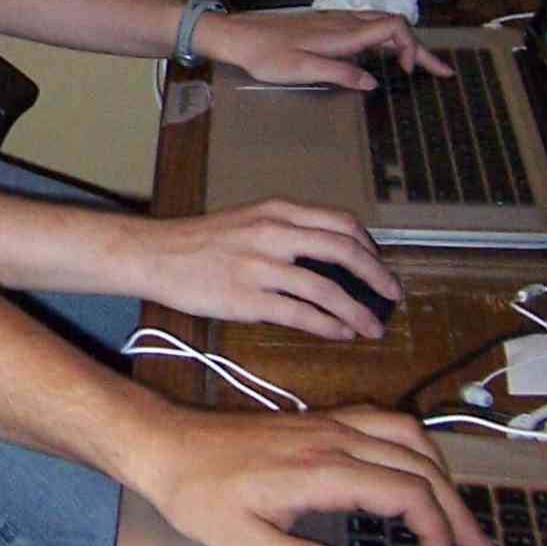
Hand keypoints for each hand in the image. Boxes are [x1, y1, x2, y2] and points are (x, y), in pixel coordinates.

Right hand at [132, 199, 401, 338]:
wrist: (155, 255)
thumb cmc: (200, 242)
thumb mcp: (248, 221)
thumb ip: (287, 234)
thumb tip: (329, 261)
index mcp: (277, 211)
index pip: (341, 223)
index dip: (369, 248)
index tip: (379, 266)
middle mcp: (273, 233)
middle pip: (344, 252)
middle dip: (377, 277)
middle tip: (391, 296)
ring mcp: (261, 267)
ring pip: (327, 288)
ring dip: (357, 311)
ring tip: (372, 328)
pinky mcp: (247, 299)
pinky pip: (300, 314)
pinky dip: (328, 326)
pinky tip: (340, 334)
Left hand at [138, 402, 489, 545]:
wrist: (166, 444)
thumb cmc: (199, 494)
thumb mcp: (240, 540)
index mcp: (320, 470)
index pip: (404, 492)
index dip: (435, 530)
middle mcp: (334, 438)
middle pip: (418, 464)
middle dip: (455, 508)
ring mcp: (328, 424)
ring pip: (408, 436)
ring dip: (441, 473)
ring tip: (457, 515)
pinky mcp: (319, 420)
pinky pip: (385, 423)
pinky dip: (416, 449)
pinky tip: (417, 473)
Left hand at [203, 8, 453, 88]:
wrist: (237, 36)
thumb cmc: (266, 55)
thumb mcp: (302, 70)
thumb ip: (339, 74)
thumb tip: (374, 82)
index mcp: (342, 33)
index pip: (394, 27)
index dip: (413, 47)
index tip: (416, 72)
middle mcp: (343, 22)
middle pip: (393, 24)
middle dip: (417, 46)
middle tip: (436, 70)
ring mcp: (334, 21)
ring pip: (380, 22)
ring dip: (402, 41)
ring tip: (416, 64)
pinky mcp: (324, 24)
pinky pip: (365, 25)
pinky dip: (385, 37)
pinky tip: (382, 54)